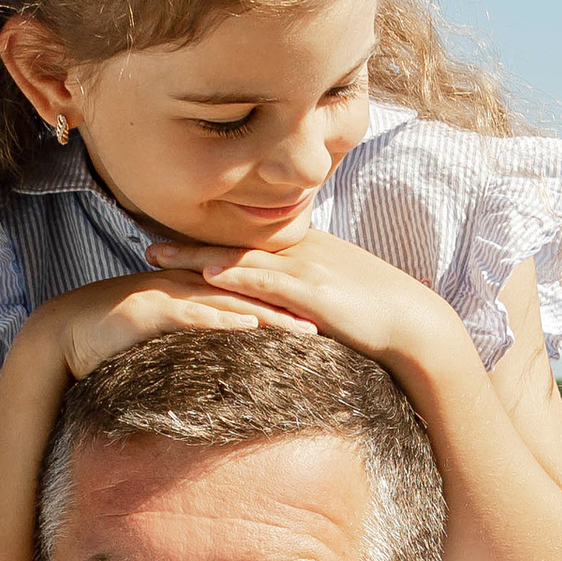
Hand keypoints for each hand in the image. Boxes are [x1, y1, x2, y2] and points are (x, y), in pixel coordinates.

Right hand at [21, 271, 319, 384]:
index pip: (251, 294)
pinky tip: (248, 327)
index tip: (328, 319)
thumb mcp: (167, 341)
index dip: (289, 303)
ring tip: (306, 331)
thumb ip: (199, 346)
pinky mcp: (149, 310)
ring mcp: (169, 295)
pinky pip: (191, 314)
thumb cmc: (117, 341)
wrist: (64, 335)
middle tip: (335, 325)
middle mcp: (187, 286)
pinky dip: (220, 320)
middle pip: (250, 294)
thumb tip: (230, 368)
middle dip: (292, 307)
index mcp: (196, 291)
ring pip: (228, 301)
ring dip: (269, 315)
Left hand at [146, 229, 446, 371]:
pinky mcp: (314, 292)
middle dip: (190, 241)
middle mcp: (302, 251)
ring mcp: (308, 268)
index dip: (208, 238)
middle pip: (235, 240)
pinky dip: (236, 274)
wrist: (416, 324)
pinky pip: (268, 280)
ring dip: (197, 255)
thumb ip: (309, 299)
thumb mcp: (339, 299)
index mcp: (307, 250)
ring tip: (157, 255)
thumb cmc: (383, 316)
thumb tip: (288, 315)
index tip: (172, 236)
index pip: (248, 239)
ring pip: (242, 256)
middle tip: (146, 237)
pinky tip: (206, 274)